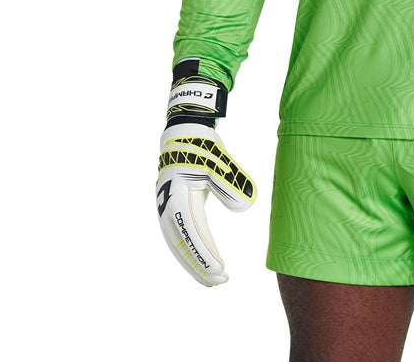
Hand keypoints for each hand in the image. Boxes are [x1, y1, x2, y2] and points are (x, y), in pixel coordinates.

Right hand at [156, 122, 255, 285]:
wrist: (184, 133)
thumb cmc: (203, 147)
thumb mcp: (219, 163)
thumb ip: (231, 184)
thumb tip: (247, 208)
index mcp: (178, 197)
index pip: (192, 233)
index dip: (205, 254)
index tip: (220, 269)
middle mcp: (167, 206)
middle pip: (182, 244)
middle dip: (199, 265)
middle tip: (220, 281)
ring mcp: (166, 208)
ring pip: (177, 244)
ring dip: (192, 263)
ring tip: (211, 280)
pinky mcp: (171, 208)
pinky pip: (177, 236)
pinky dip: (187, 252)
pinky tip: (201, 262)